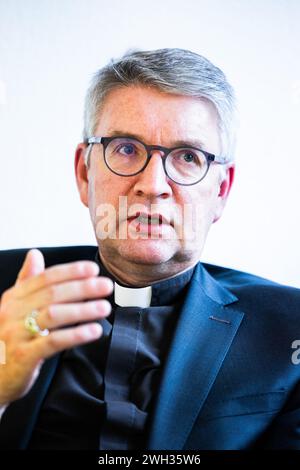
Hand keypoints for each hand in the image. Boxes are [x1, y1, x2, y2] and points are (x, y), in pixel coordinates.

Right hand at [0, 249, 112, 405]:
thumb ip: (26, 281)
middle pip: (53, 294)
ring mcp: (17, 334)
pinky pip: (52, 342)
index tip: (93, 268)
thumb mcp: (13, 308)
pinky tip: (93, 331)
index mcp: (13, 298)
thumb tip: (35, 254)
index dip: (71, 271)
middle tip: (106, 286)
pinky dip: (75, 335)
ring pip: (54, 315)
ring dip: (83, 309)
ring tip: (104, 307)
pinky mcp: (23, 356)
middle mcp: (12, 313)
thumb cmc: (7, 340)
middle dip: (83, 288)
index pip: (45, 278)